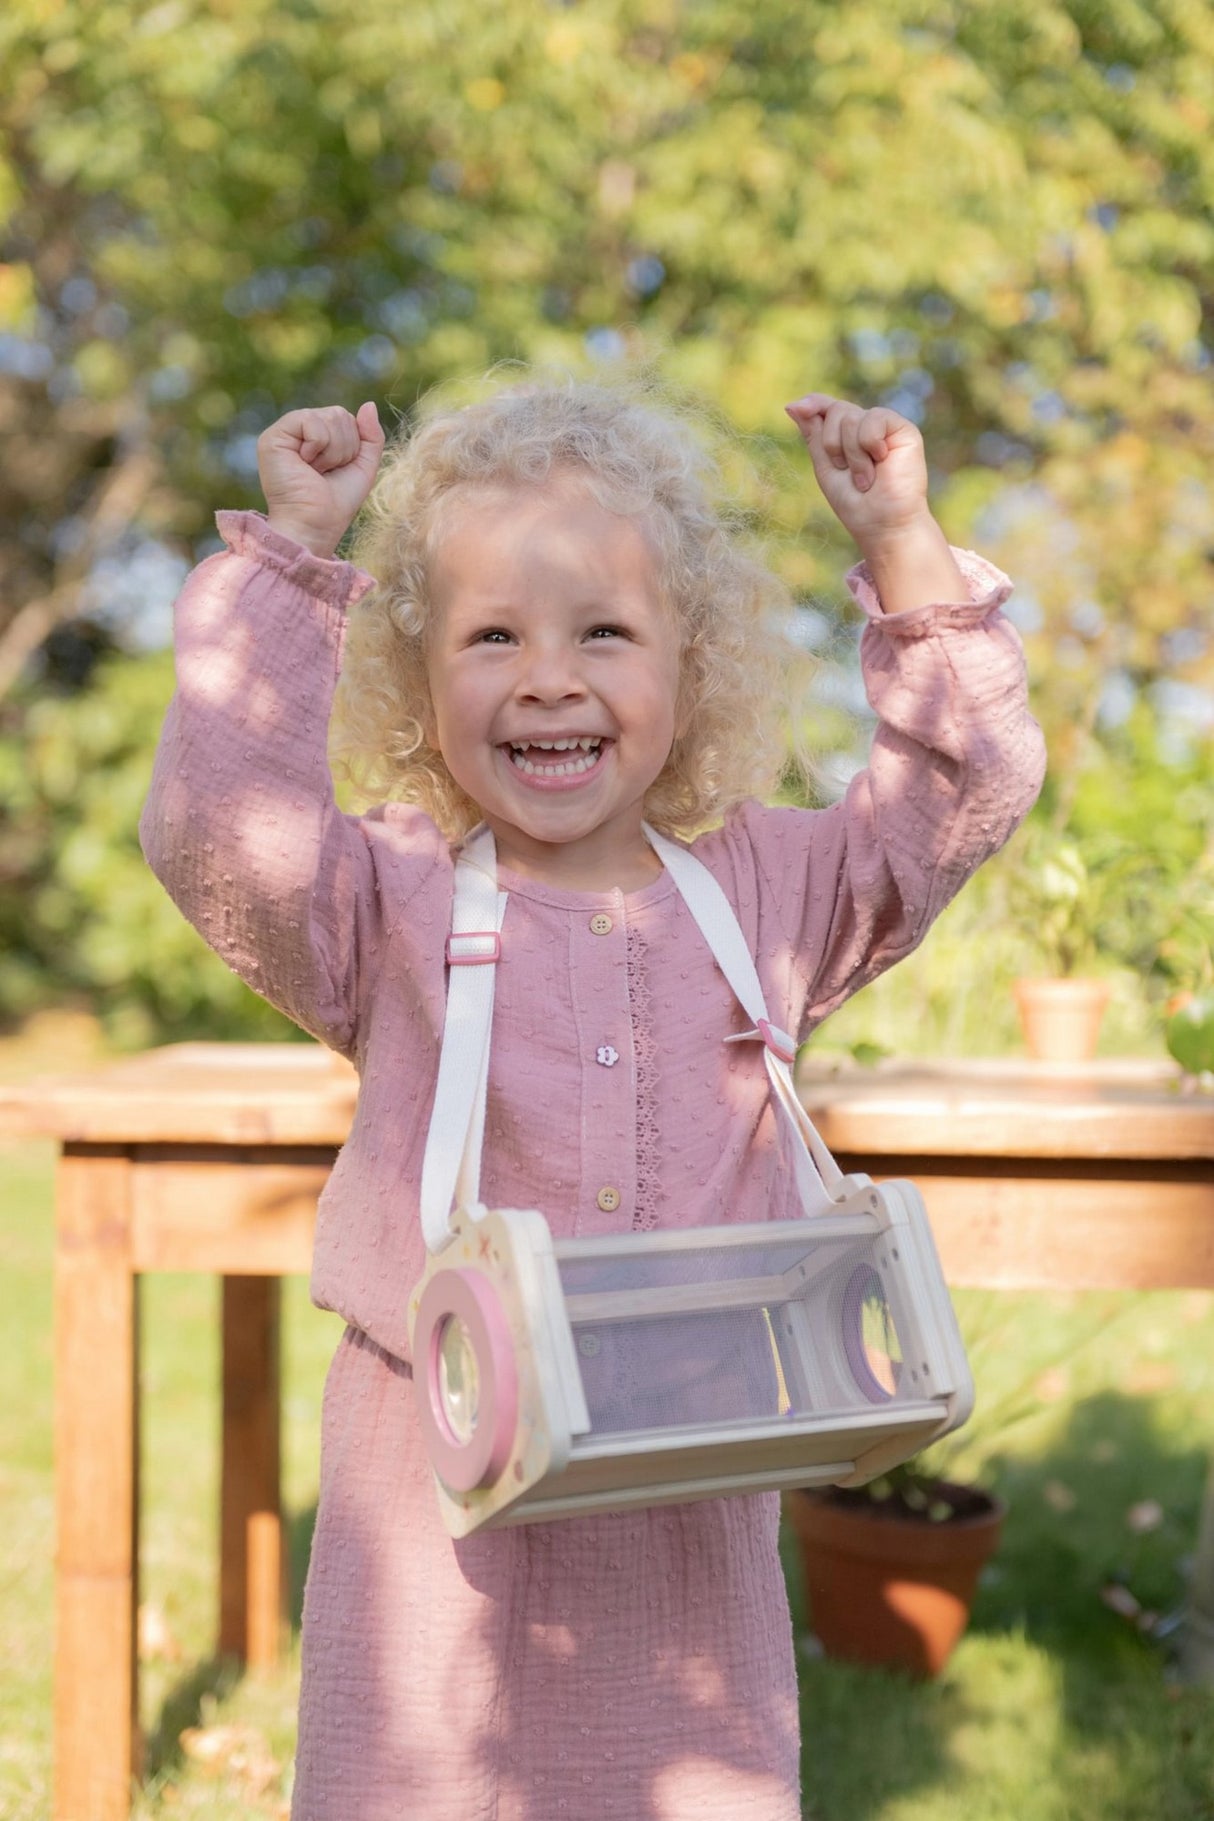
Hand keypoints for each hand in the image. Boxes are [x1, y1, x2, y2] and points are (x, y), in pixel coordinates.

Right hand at [257, 402, 384, 556]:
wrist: (315, 525)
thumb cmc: (337, 503)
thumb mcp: (363, 466)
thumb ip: (370, 436)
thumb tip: (369, 404)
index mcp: (317, 438)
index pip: (346, 418)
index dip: (353, 446)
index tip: (336, 471)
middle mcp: (299, 432)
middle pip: (339, 414)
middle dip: (344, 448)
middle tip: (324, 472)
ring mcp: (285, 433)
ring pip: (329, 416)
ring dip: (333, 451)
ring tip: (315, 470)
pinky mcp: (273, 437)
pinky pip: (311, 420)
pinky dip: (318, 445)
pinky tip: (305, 464)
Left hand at [784, 394, 929, 544]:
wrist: (883, 524)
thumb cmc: (855, 503)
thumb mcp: (825, 467)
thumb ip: (813, 436)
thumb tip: (792, 405)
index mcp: (845, 435)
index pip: (826, 407)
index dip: (813, 404)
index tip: (796, 408)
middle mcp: (865, 426)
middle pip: (836, 410)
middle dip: (833, 445)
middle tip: (847, 473)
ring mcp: (884, 426)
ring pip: (851, 418)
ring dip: (852, 455)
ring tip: (866, 479)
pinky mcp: (903, 429)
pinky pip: (874, 418)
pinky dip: (869, 443)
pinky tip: (881, 460)